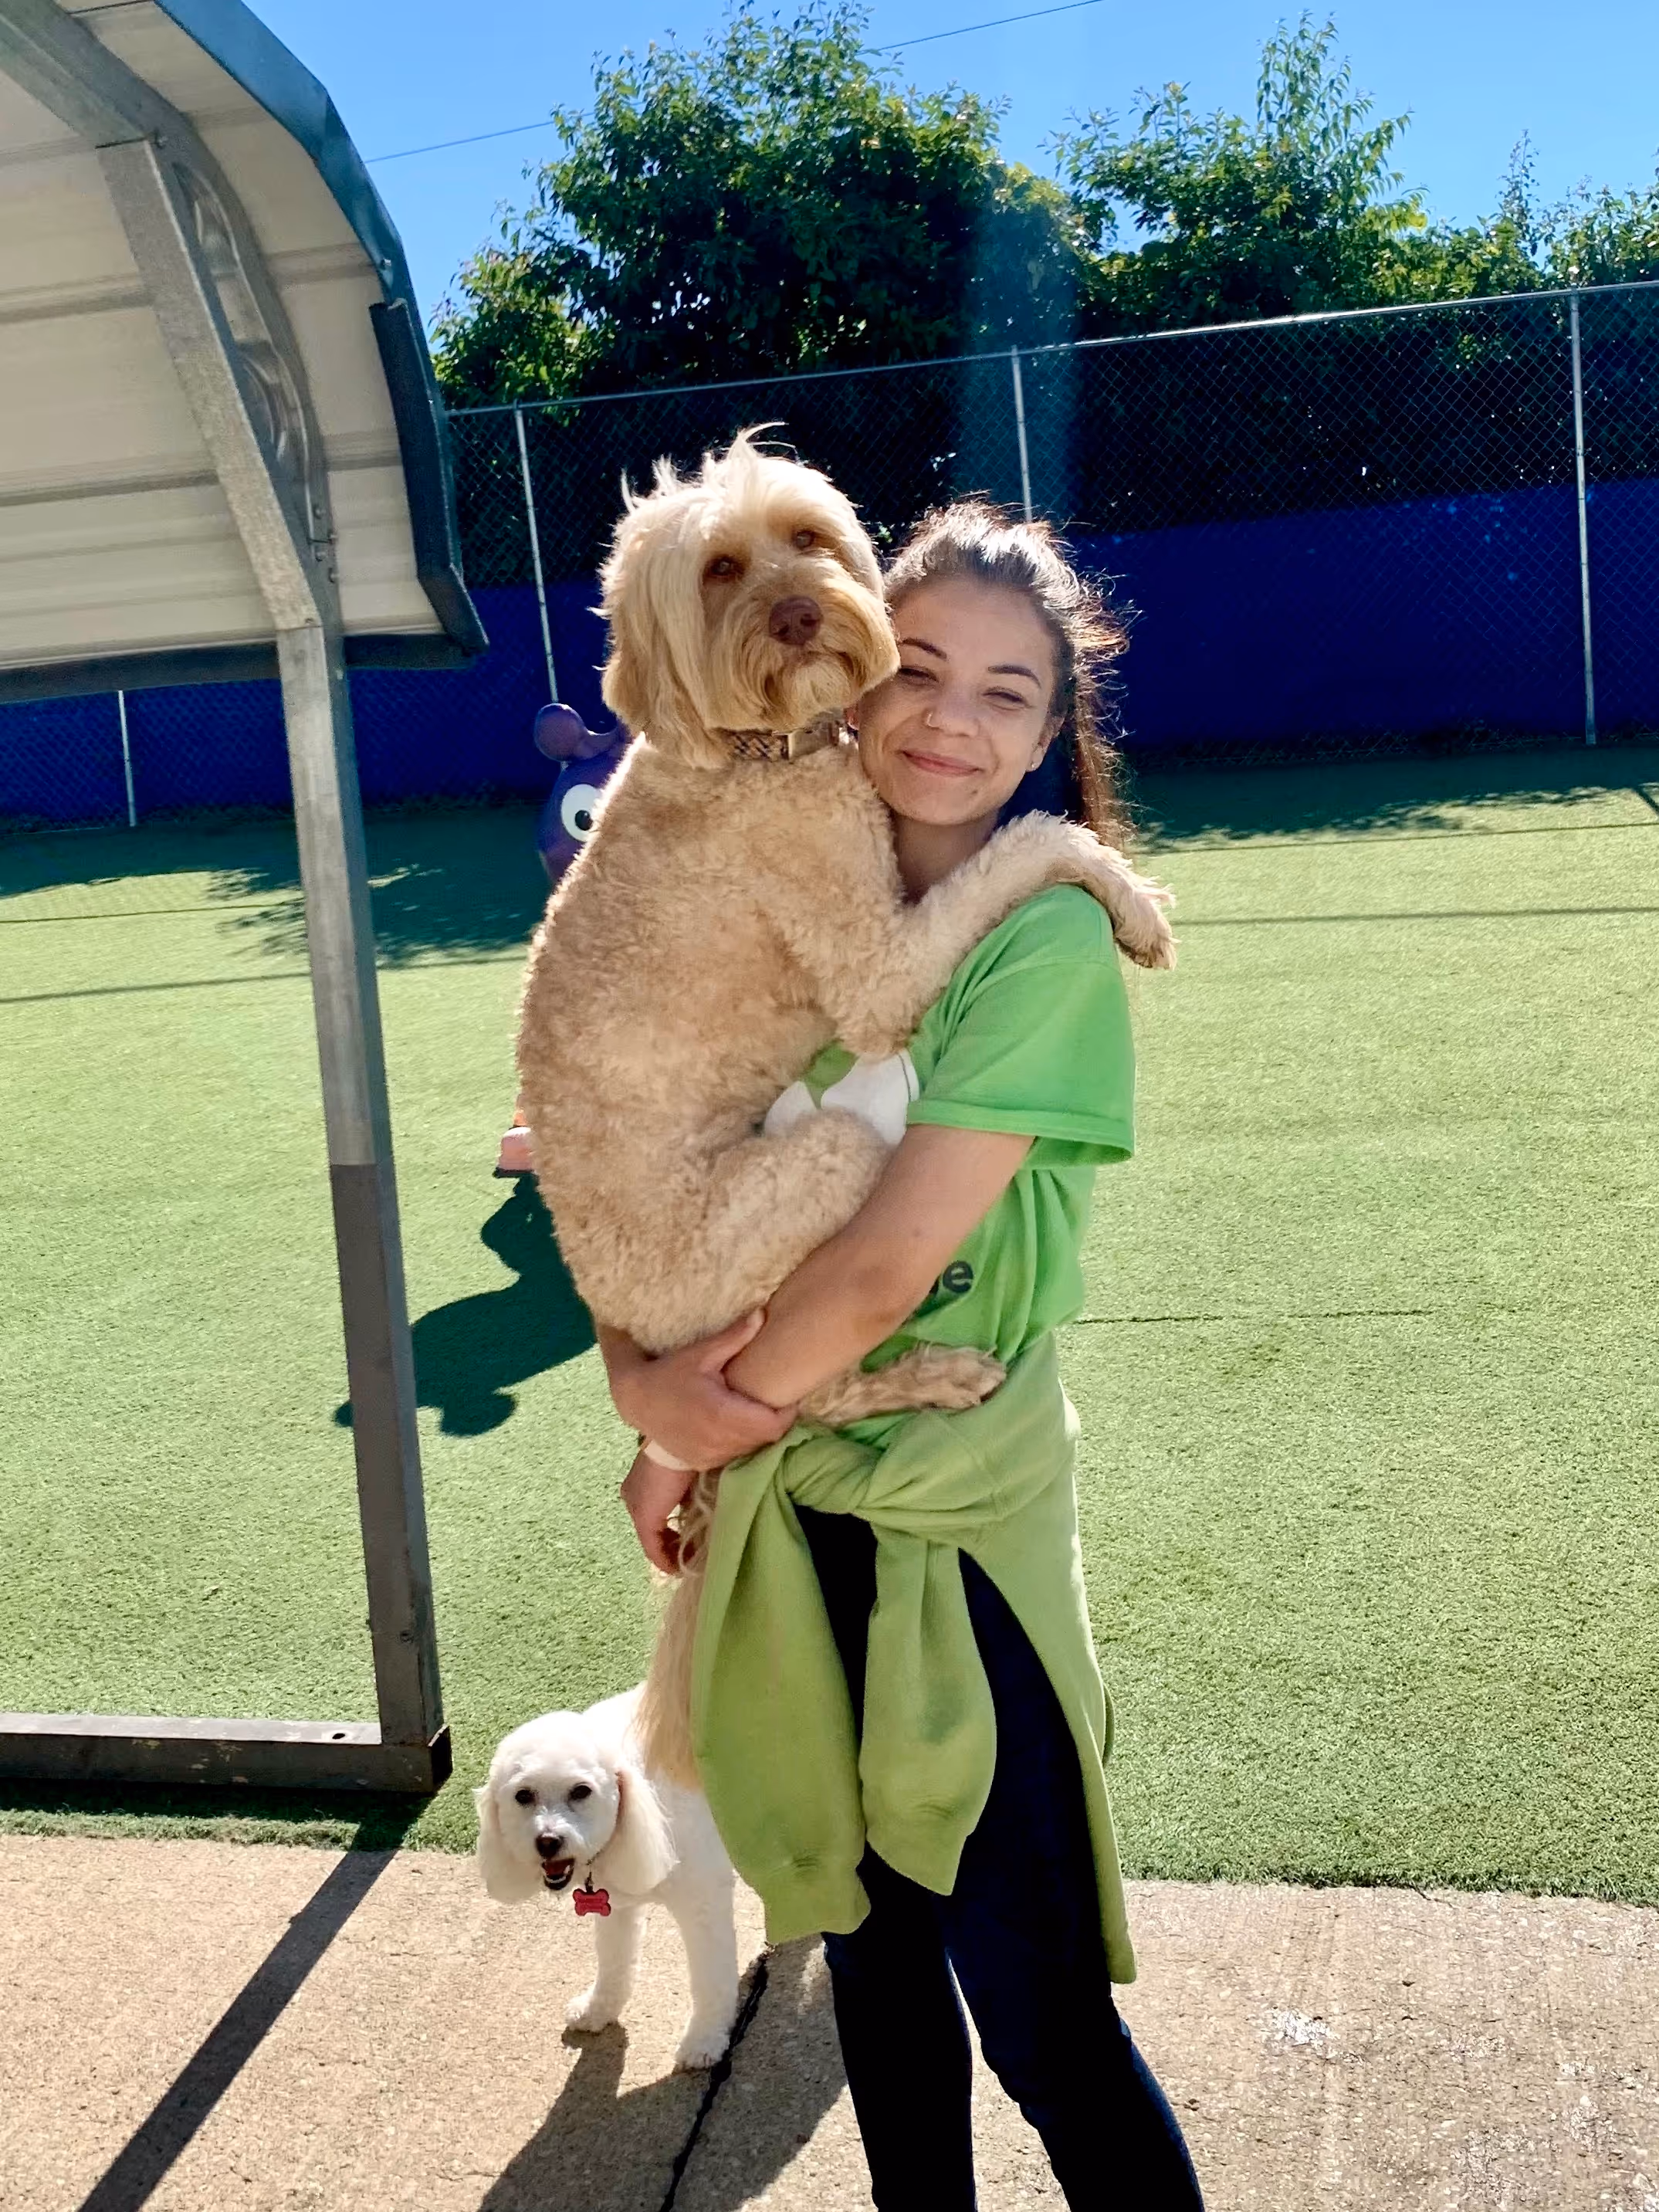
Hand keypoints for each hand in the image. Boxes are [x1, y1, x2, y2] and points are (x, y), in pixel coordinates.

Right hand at [604, 1311, 797, 1469]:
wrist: (635, 1400)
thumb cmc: (669, 1374)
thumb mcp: (701, 1354)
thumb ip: (734, 1337)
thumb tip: (761, 1314)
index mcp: (723, 1415)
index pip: (772, 1426)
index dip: (785, 1413)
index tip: (785, 1396)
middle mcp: (718, 1441)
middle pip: (765, 1438)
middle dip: (773, 1421)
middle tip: (771, 1399)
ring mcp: (708, 1456)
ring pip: (749, 1449)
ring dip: (756, 1433)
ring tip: (751, 1410)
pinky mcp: (701, 1463)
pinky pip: (731, 1456)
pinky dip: (737, 1443)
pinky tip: (731, 1424)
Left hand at [620, 1449, 698, 1572]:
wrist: (681, 1441)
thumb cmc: (692, 1450)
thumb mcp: (692, 1472)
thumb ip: (693, 1490)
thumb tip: (706, 1503)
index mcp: (642, 1481)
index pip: (657, 1510)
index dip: (672, 1526)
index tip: (689, 1538)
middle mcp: (633, 1495)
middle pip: (652, 1527)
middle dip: (672, 1542)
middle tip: (691, 1553)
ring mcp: (636, 1507)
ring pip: (652, 1539)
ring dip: (670, 1551)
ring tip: (687, 1562)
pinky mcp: (644, 1519)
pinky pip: (653, 1549)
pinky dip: (665, 1560)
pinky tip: (678, 1568)